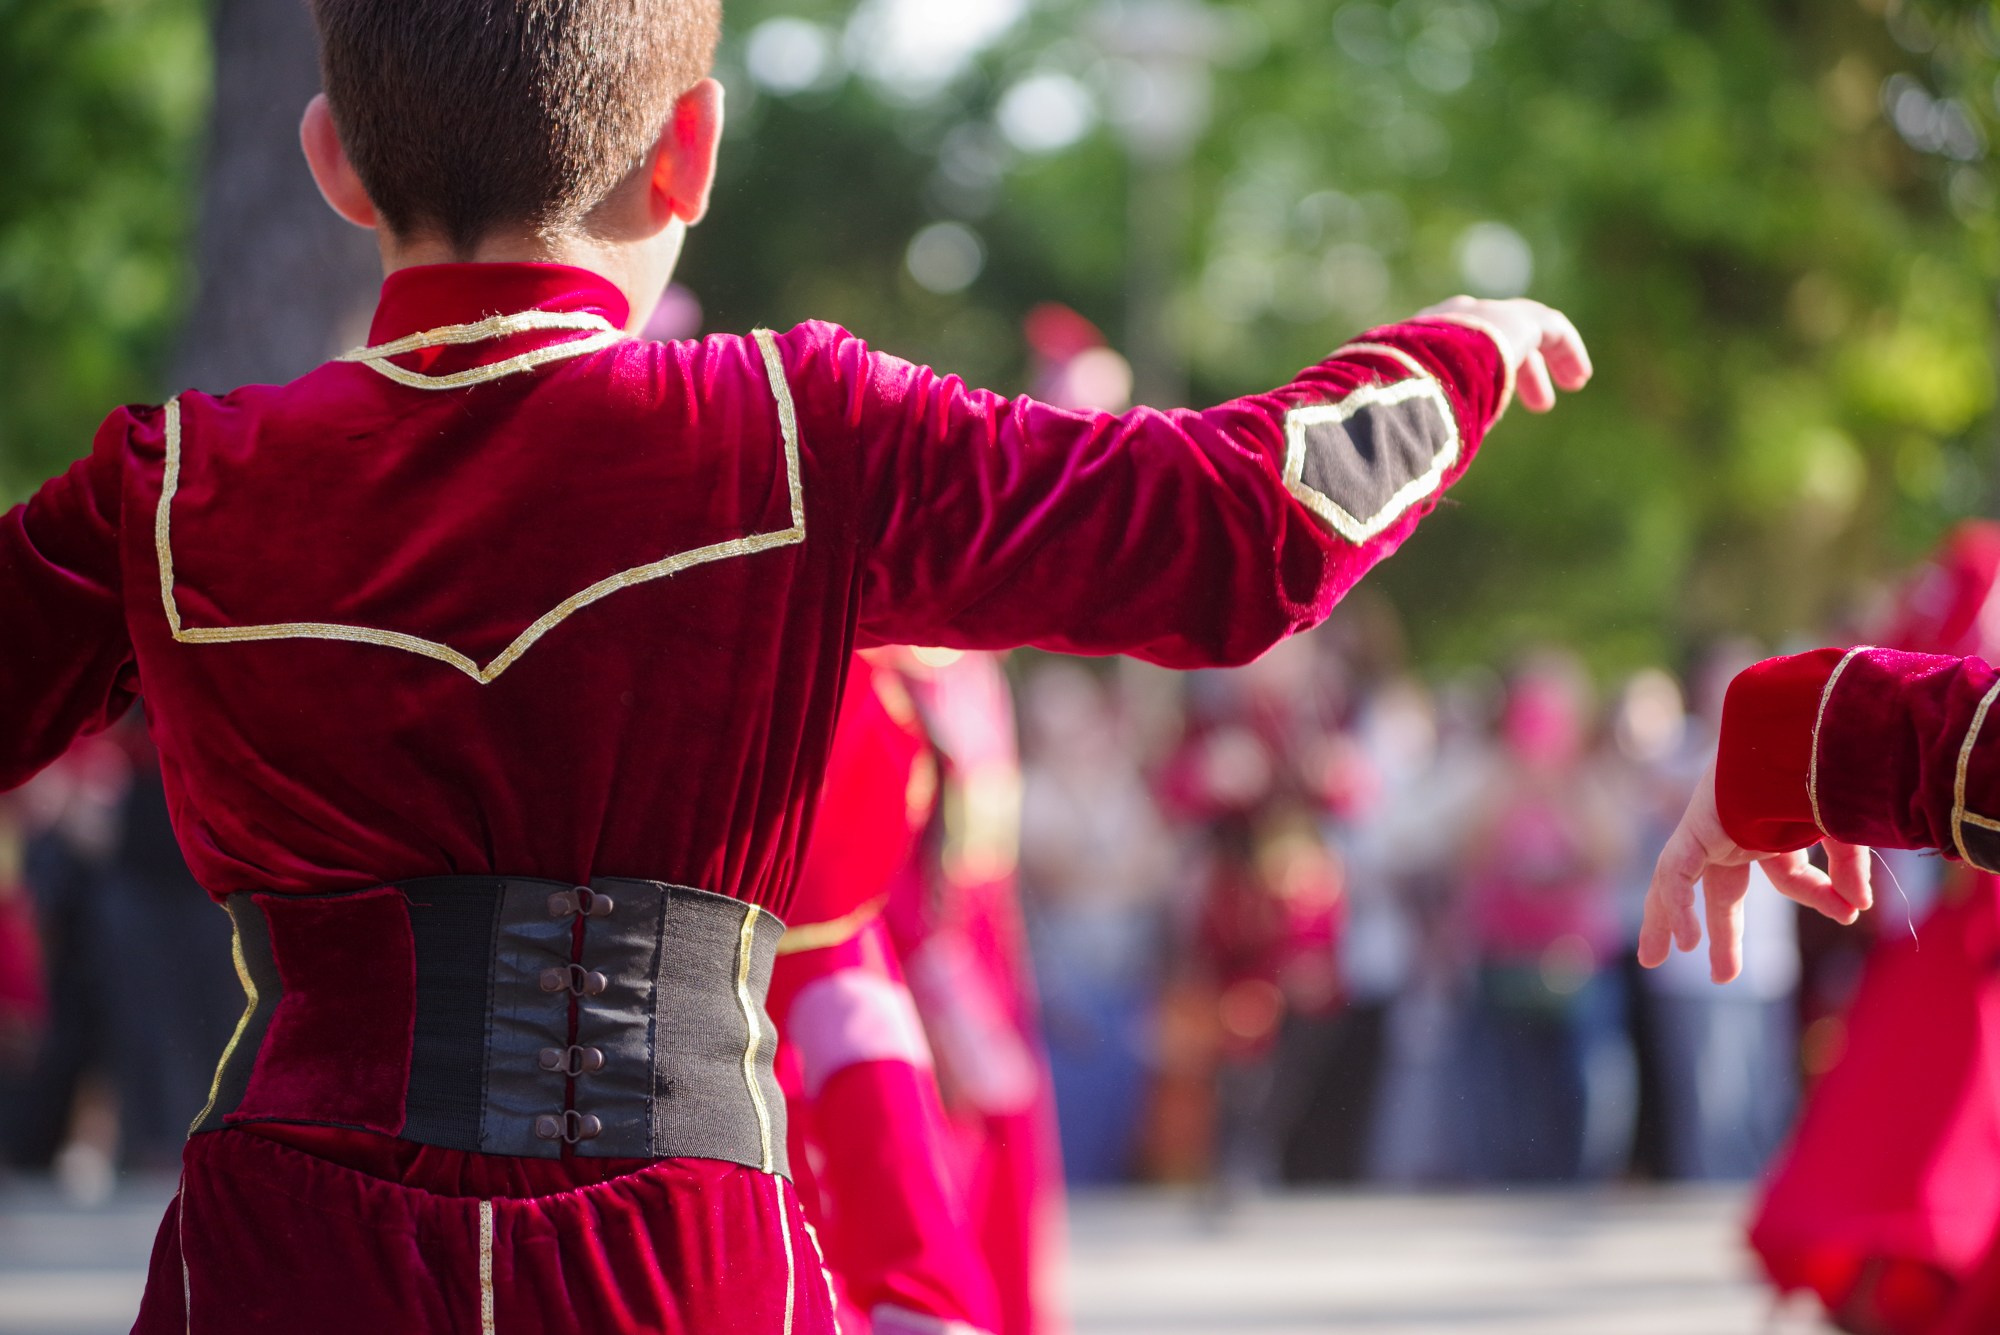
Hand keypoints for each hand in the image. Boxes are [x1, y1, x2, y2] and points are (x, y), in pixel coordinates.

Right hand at [1418, 296, 1591, 412]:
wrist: (1416, 369)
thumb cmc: (1402, 403)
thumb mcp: (1407, 414)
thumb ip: (1416, 427)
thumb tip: (1411, 468)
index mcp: (1418, 341)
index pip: (1456, 351)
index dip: (1484, 377)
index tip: (1497, 410)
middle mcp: (1450, 320)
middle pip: (1494, 337)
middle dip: (1522, 369)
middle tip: (1541, 404)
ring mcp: (1483, 314)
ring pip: (1525, 330)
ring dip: (1547, 360)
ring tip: (1573, 384)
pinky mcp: (1515, 318)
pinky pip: (1550, 329)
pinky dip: (1566, 350)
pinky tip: (1580, 376)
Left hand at [1637, 764, 1873, 982]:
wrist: (1803, 727)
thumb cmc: (1826, 767)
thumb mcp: (1843, 826)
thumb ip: (1847, 867)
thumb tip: (1856, 907)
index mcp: (1775, 829)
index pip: (1792, 876)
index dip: (1821, 897)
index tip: (1849, 912)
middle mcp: (1738, 831)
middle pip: (1722, 890)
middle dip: (1721, 930)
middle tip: (1721, 974)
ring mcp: (1713, 829)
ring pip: (1679, 884)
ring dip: (1670, 921)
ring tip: (1657, 958)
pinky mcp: (1695, 827)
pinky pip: (1675, 875)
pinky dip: (1676, 909)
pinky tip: (1684, 945)